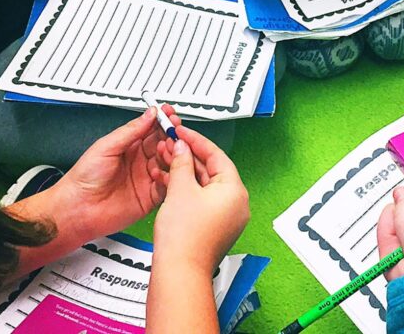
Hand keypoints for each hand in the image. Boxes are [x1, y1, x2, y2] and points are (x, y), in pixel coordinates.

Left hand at [49, 107, 173, 241]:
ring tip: (170, 151)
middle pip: (164, 145)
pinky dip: (171, 178)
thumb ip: (130, 131)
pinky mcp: (151, 197)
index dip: (163, 122)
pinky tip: (167, 172)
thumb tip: (149, 114)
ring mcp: (147, 178)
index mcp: (130, 147)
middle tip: (176, 134)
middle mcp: (141, 161)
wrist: (77, 209)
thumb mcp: (106, 147)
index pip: (153, 130)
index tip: (170, 114)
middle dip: (172, 138)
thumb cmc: (84, 178)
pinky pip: (168, 185)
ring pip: (169, 163)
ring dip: (173, 156)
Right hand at [152, 127, 249, 275]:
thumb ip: (182, 163)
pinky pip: (203, 200)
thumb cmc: (184, 237)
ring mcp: (227, 217)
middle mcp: (237, 203)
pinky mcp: (216, 227)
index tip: (182, 132)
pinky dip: (188, 191)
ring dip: (186, 173)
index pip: (217, 155)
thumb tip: (182, 147)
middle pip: (212, 170)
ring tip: (167, 161)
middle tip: (172, 145)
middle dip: (189, 157)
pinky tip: (170, 183)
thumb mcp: (181, 189)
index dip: (197, 141)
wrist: (179, 272)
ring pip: (206, 186)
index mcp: (235, 190)